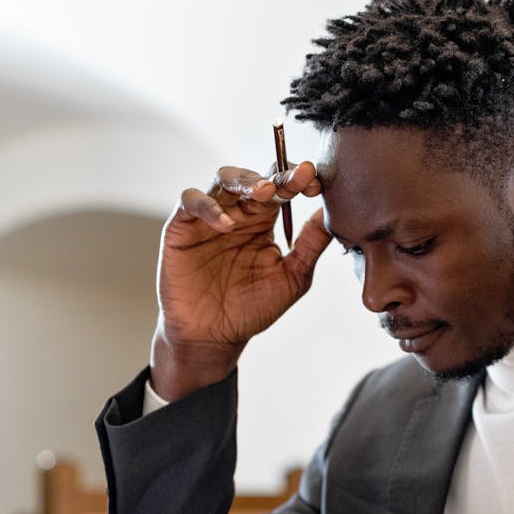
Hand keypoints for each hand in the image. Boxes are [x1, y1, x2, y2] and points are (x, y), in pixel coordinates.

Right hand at [151, 162, 329, 400]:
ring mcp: (208, 217)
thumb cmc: (252, 308)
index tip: (315, 183)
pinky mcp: (181, 227)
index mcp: (264, 220)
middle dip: (275, 176)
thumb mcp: (293, 277)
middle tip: (294, 181)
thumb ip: (312, 244)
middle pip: (255, 178)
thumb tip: (332, 212)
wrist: (214, 336)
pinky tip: (227, 224)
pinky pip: (190, 202)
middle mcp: (237, 213)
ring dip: (244, 180)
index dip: (297, 180)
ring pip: (222, 179)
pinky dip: (207, 206)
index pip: (281, 187)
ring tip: (263, 192)